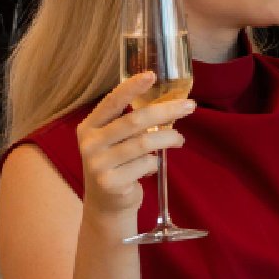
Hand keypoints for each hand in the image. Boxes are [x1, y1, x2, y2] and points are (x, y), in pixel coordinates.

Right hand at [76, 72, 195, 220]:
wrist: (107, 204)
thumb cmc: (118, 164)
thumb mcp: (116, 141)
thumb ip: (131, 123)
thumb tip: (170, 103)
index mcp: (89, 127)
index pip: (111, 102)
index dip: (131, 87)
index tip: (152, 75)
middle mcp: (90, 143)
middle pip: (135, 120)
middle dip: (166, 111)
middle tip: (190, 107)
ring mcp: (98, 164)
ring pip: (145, 143)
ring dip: (170, 138)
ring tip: (180, 140)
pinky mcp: (110, 182)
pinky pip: (146, 164)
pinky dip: (156, 163)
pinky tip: (153, 166)